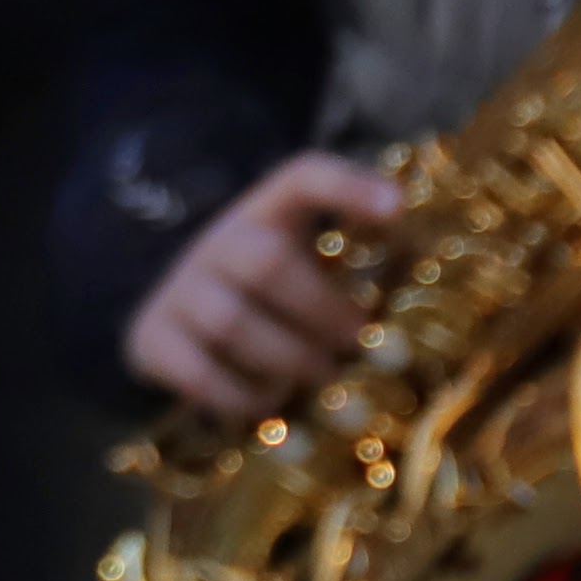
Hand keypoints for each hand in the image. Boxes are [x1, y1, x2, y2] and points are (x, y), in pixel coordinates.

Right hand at [126, 151, 403, 422]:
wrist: (177, 323)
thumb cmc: (271, 302)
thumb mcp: (308, 268)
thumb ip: (357, 274)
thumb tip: (430, 310)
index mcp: (266, 214)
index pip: (301, 177)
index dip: (348, 186)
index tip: (398, 207)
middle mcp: (216, 243)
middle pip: (264, 261)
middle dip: (321, 309)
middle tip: (358, 343)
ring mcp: (178, 290)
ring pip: (231, 322)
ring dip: (288, 359)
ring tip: (320, 379)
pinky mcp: (150, 339)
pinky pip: (197, 373)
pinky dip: (242, 396)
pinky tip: (270, 404)